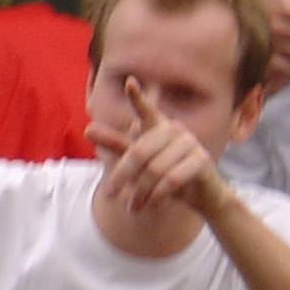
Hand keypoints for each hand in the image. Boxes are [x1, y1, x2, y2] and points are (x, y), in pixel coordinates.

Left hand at [90, 75, 230, 217]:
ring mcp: (190, 143)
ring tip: (132, 206)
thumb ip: (115, 144)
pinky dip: (158, 196)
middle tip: (110, 194)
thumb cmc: (165, 173)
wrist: (202, 196)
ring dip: (140, 193)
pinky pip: (172, 180)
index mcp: (157, 126)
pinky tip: (151, 205)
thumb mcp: (138, 160)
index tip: (129, 82)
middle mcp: (175, 129)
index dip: (138, 97)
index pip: (146, 110)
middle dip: (122, 176)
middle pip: (138, 153)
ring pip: (154, 170)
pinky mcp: (202, 160)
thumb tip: (87, 129)